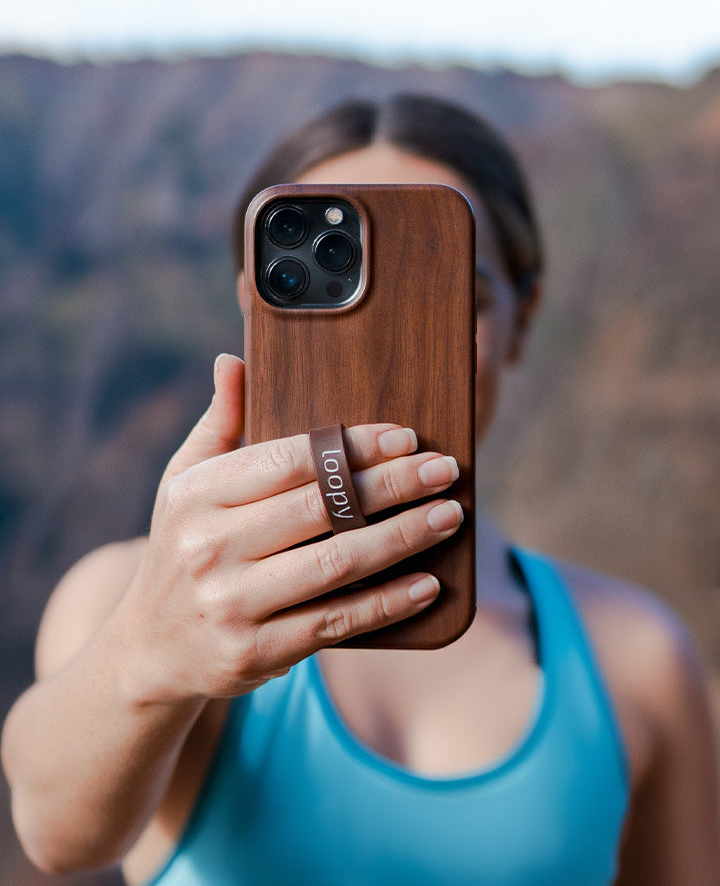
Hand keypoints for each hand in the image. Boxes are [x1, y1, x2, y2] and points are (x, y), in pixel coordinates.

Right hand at [115, 354, 461, 703]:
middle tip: (444, 470)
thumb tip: (233, 359)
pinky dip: (387, 603)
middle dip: (394, 485)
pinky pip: (335, 622)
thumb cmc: (181, 547)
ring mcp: (231, 604)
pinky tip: (428, 583)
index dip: (354, 447)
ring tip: (450, 515)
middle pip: (322, 508)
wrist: (151, 649)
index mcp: (197, 495)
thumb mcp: (184, 482)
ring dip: (403, 538)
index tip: (407, 435)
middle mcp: (210, 547)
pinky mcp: (255, 653)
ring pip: (336, 564)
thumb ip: (219, 422)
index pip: (290, 460)